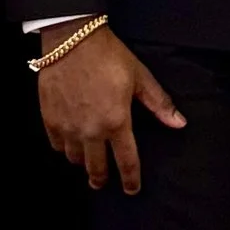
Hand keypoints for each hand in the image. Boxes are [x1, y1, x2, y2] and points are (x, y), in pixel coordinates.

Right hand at [37, 22, 184, 194]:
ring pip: (75, 159)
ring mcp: (68, 127)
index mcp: (117, 122)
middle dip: (102, 178)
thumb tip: (179, 123)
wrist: (72, 40)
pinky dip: (64, 147)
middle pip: (97, 168)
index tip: (132, 189)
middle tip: (103, 181)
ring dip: (83, 162)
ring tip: (88, 159)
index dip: (131, 179)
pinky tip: (70, 141)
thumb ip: (159, 104)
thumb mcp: (139, 77)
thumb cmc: (109, 56)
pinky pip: (57, 145)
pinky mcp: (50, 119)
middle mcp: (91, 131)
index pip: (127, 161)